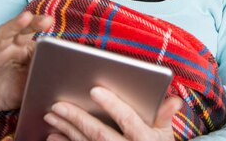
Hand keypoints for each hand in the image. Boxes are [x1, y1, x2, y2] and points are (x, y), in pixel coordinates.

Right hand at [0, 11, 52, 114]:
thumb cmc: (6, 90)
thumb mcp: (28, 84)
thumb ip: (43, 76)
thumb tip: (63, 75)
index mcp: (20, 49)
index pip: (31, 34)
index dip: (40, 26)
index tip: (50, 21)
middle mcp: (6, 47)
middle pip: (19, 31)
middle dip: (31, 23)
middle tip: (45, 19)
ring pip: (1, 36)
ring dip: (12, 26)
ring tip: (25, 18)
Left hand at [43, 87, 182, 140]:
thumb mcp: (165, 134)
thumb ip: (165, 115)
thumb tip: (174, 100)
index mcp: (145, 139)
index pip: (128, 120)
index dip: (112, 105)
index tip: (94, 90)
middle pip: (100, 135)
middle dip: (78, 118)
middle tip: (59, 104)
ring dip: (66, 130)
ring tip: (51, 115)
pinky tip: (53, 136)